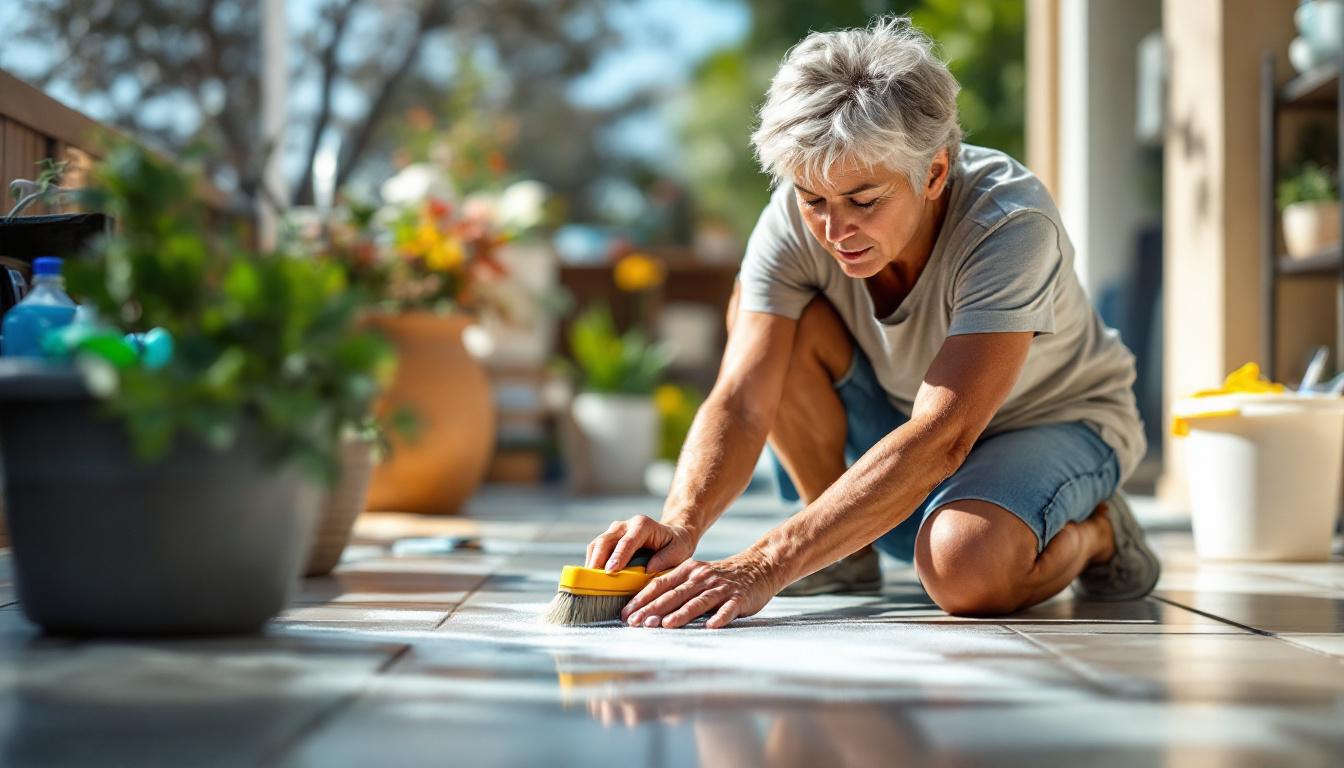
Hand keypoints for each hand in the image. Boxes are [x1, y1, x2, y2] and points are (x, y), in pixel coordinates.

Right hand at [585, 515, 696, 573]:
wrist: (671, 534)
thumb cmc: (676, 544)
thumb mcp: (680, 550)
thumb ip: (666, 558)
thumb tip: (648, 570)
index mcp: (643, 525)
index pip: (627, 541)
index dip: (618, 556)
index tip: (610, 571)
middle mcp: (625, 525)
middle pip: (605, 541)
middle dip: (598, 560)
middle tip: (593, 580)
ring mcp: (614, 531)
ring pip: (596, 544)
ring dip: (592, 563)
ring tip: (591, 582)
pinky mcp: (608, 540)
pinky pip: (595, 550)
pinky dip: (593, 563)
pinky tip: (593, 578)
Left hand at [621, 551, 781, 628]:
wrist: (758, 567)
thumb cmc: (721, 578)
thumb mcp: (696, 576)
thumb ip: (675, 588)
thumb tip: (646, 607)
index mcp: (687, 571)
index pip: (659, 584)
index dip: (641, 599)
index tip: (625, 613)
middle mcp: (701, 577)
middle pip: (674, 594)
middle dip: (654, 609)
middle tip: (637, 623)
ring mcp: (721, 588)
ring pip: (697, 601)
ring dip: (681, 614)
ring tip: (666, 625)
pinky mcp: (739, 598)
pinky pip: (728, 609)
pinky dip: (719, 617)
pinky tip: (711, 626)